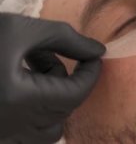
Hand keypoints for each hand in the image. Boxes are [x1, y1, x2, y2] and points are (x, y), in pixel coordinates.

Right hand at [0, 13, 104, 143]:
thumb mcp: (18, 28)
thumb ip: (65, 37)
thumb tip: (99, 50)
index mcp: (19, 102)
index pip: (78, 92)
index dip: (91, 70)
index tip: (92, 53)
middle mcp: (13, 128)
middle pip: (65, 106)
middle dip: (64, 76)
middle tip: (42, 53)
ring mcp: (5, 136)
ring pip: (50, 122)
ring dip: (50, 92)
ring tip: (25, 65)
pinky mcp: (0, 135)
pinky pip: (32, 130)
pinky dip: (35, 106)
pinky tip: (15, 80)